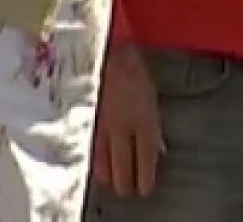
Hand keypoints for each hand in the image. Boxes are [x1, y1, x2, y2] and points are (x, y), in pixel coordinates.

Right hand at [93, 45, 163, 196]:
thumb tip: (157, 148)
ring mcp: (101, 126)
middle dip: (125, 183)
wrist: (105, 51)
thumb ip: (152, 125)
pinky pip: (88, 149)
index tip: (145, 188)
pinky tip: (95, 167)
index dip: (145, 177)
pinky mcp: (84, 122)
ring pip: (102, 163)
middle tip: (128, 190)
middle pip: (123, 167)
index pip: (145, 159)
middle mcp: (123, 127)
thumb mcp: (151, 96)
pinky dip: (92, 161)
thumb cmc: (132, 70)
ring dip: (108, 176)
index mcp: (144, 120)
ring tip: (112, 182)